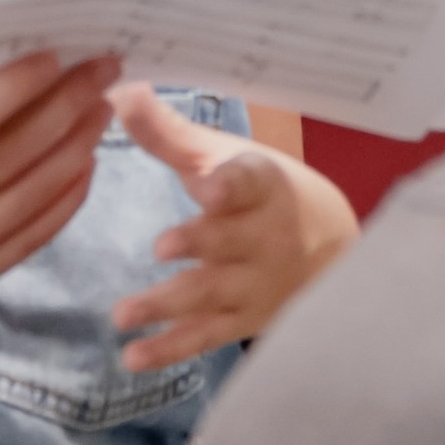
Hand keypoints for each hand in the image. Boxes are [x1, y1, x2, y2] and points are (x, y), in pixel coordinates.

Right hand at [0, 54, 120, 318]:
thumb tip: (6, 75)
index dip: (20, 84)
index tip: (58, 54)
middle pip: (16, 155)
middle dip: (68, 107)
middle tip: (102, 72)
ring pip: (36, 195)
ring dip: (79, 148)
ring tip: (101, 111)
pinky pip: (34, 236)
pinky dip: (67, 197)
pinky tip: (86, 163)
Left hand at [108, 87, 358, 369]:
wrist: (331, 249)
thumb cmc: (262, 194)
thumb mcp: (225, 158)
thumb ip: (169, 135)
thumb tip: (114, 87)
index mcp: (261, 188)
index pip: (251, 183)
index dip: (232, 185)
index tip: (210, 185)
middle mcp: (263, 238)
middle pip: (231, 242)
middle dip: (200, 243)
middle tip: (162, 246)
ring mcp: (253, 285)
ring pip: (211, 294)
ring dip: (167, 304)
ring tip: (123, 314)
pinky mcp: (241, 321)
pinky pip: (204, 336)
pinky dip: (170, 349)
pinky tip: (133, 357)